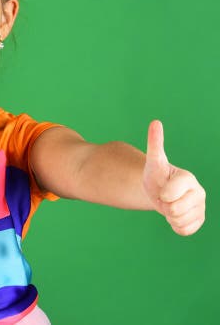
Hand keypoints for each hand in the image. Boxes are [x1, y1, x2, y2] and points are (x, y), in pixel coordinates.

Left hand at [143, 120, 205, 235]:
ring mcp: (201, 208)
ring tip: (169, 205)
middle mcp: (199, 193)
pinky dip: (175, 226)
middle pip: (173, 210)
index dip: (161, 194)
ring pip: (178, 221)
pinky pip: (184, 231)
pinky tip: (175, 215)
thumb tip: (155, 122)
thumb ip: (155, 143)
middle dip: (164, 206)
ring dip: (168, 216)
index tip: (162, 188)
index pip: (169, 195)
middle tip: (164, 198)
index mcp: (188, 179)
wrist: (159, 191)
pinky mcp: (199, 220)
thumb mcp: (153, 161)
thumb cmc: (156, 175)